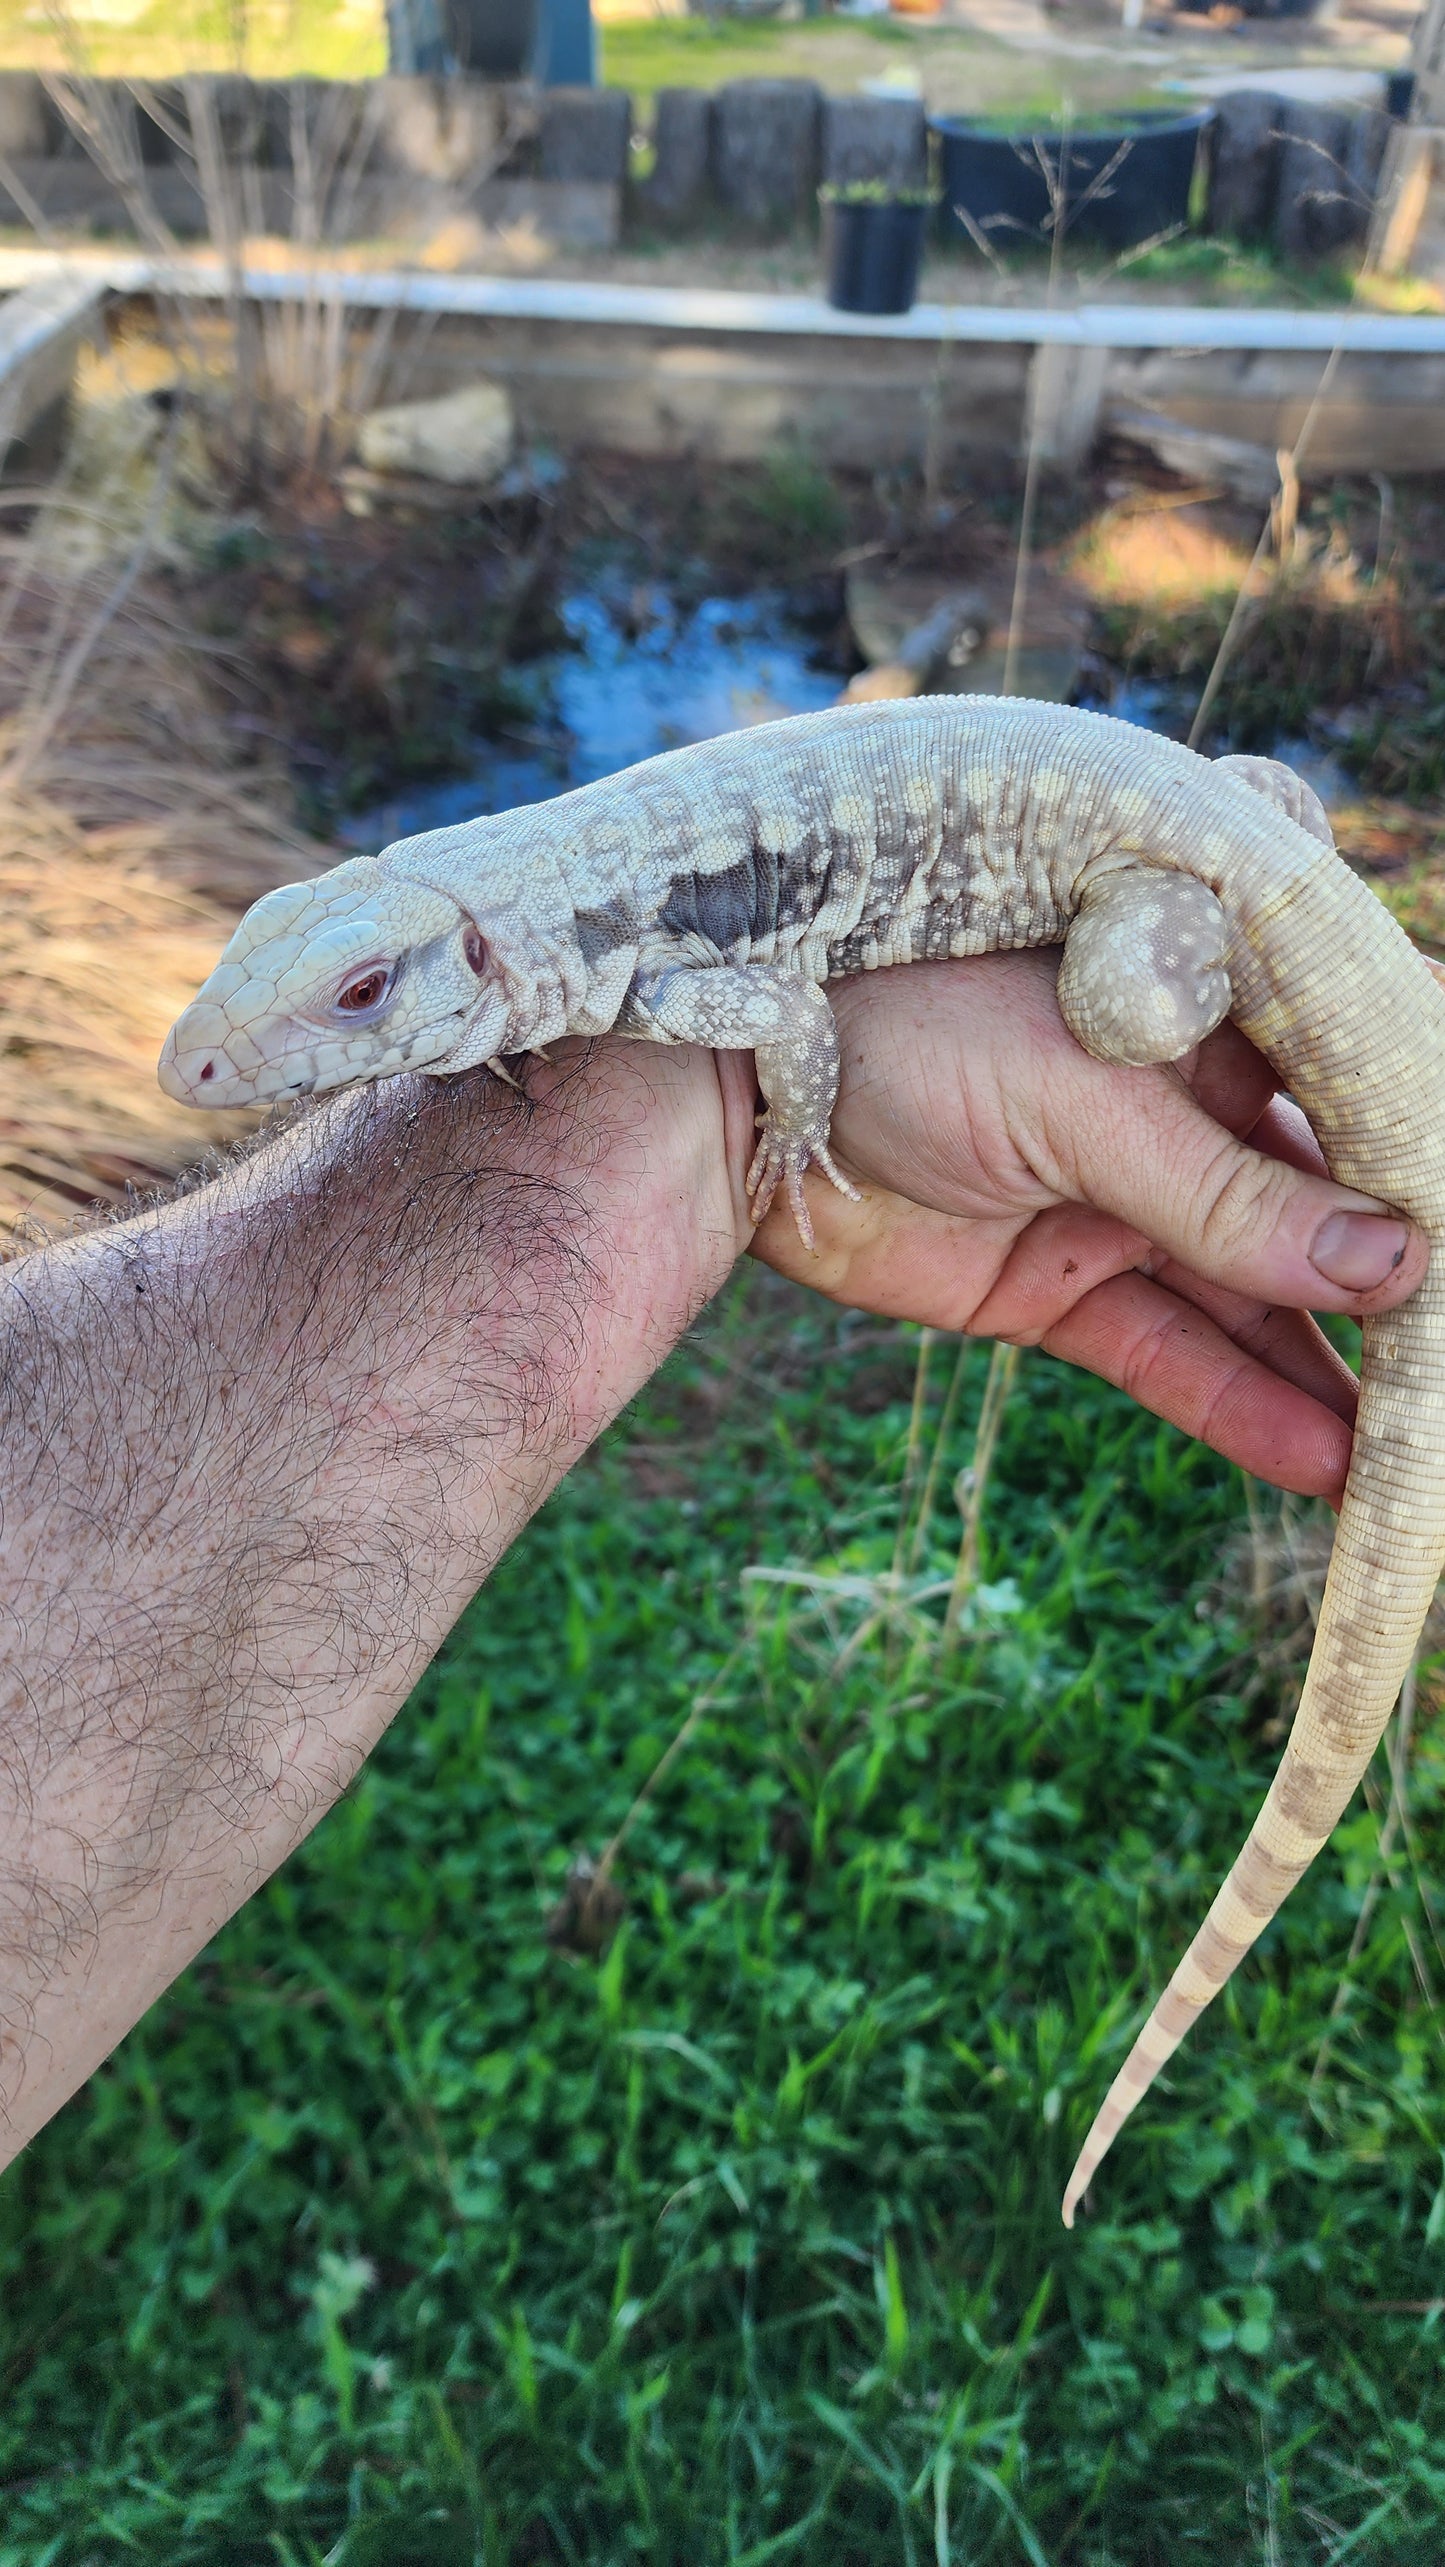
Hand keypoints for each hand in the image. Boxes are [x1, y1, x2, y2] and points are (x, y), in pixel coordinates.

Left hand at [746, 951, 1429, 1504]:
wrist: (736, 1095)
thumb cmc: (906, 1027)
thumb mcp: (1085, 1099)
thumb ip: (1228, 1193)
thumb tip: (1391, 1267)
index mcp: (1210, 1013)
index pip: (1360, 1089)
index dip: (1425, 1171)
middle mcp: (1186, 1108)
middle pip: (1324, 1213)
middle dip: (1399, 1297)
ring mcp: (1126, 1202)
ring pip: (1258, 1303)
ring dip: (1338, 1379)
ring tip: (1416, 1462)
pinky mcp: (1062, 1287)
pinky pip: (1174, 1356)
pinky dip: (1245, 1411)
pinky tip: (1328, 1468)